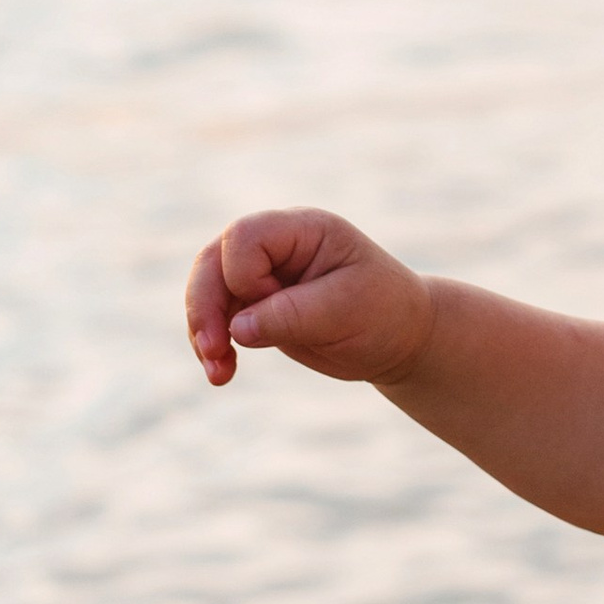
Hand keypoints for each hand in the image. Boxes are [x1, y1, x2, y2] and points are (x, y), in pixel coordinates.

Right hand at [185, 209, 438, 389]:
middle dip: (205, 307)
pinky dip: (213, 346)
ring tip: (218, 374)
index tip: (279, 306)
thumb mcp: (346, 310)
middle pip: (213, 261)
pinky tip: (222, 374)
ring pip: (208, 292)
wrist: (400, 338)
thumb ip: (291, 315)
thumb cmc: (384, 313)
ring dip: (203, 332)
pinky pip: (218, 320)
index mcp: (303, 229)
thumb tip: (237, 330)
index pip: (245, 237)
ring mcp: (263, 275)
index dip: (247, 277)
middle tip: (213, 351)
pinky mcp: (257, 307)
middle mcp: (277, 246)